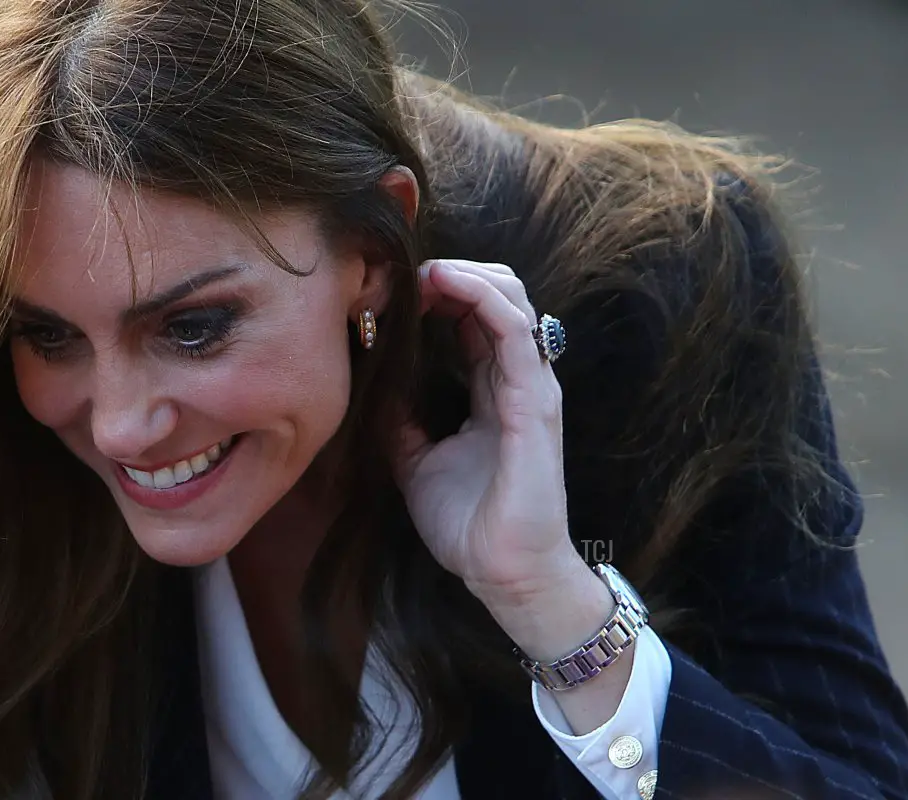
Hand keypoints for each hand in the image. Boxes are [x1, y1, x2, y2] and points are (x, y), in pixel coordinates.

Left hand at [394, 259, 586, 608]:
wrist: (502, 573)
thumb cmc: (469, 524)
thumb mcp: (416, 461)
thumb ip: (401, 421)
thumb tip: (372, 388)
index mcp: (494, 391)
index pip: (475, 320)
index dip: (441, 293)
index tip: (398, 290)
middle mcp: (518, 379)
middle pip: (500, 296)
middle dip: (456, 273)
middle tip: (409, 275)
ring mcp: (532, 386)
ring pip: (512, 300)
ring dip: (467, 274)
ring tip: (426, 271)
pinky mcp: (536, 401)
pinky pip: (514, 332)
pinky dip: (482, 297)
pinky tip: (446, 285)